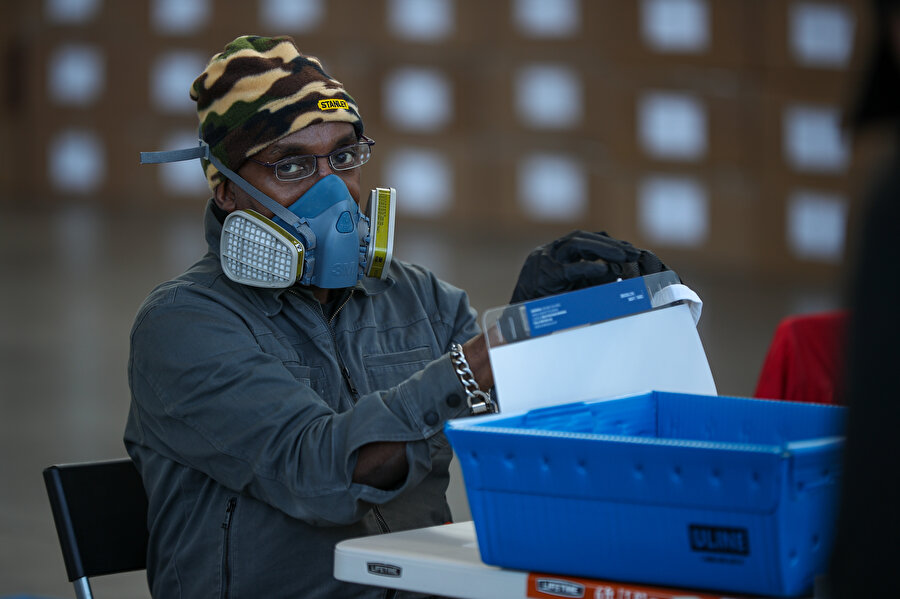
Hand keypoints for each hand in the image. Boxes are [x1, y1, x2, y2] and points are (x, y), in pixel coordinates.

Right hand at [509, 230, 669, 302]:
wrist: (518, 326)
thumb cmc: (546, 311)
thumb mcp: (573, 290)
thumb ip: (592, 280)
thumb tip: (617, 271)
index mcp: (553, 254)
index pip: (583, 239)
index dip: (606, 242)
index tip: (627, 249)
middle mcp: (547, 253)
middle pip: (581, 237)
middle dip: (609, 244)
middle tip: (632, 252)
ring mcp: (544, 261)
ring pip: (576, 244)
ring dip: (603, 249)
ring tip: (624, 256)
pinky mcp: (544, 275)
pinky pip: (570, 269)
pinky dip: (589, 268)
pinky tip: (605, 271)